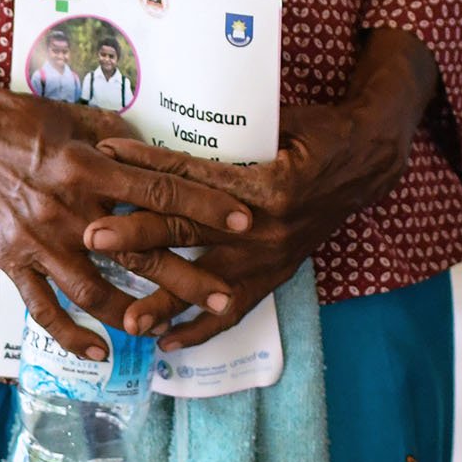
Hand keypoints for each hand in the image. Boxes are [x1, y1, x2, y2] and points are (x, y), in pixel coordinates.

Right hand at [0, 29, 257, 361]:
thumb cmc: (29, 120)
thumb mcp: (82, 118)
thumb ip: (126, 141)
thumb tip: (169, 157)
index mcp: (90, 166)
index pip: (161, 190)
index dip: (205, 207)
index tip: (243, 222)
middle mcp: (68, 208)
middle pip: (138, 251)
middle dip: (186, 277)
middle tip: (226, 296)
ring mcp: (39, 240)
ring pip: (94, 290)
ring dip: (133, 313)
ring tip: (167, 329)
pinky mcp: (14, 261)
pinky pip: (44, 307)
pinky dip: (70, 334)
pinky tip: (99, 353)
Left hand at [81, 29, 438, 347]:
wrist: (369, 158)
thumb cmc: (319, 130)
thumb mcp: (278, 120)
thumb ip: (230, 133)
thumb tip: (170, 117)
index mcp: (268, 182)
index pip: (195, 176)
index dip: (150, 166)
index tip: (109, 159)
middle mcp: (269, 226)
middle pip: (191, 232)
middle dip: (137, 236)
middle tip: (92, 236)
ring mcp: (273, 256)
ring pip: (209, 283)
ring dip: (164, 300)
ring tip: (125, 319)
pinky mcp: (278, 273)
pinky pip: (236, 310)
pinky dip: (202, 329)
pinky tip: (167, 344)